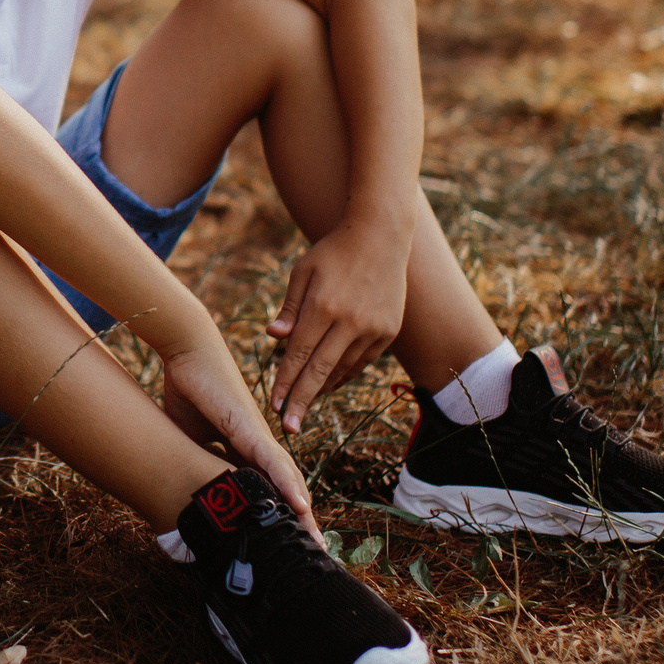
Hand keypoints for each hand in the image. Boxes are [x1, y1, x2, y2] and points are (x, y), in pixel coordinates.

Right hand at [158, 335, 319, 542]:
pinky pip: (274, 461)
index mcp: (243, 447)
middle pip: (286, 488)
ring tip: (315, 541)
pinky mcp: (250, 427)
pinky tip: (302, 506)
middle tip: (314, 551)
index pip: (267, 488)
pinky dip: (288, 484)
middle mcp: (258, 443)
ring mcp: (257, 435)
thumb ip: (196, 458)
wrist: (188, 352)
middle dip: (299, 521)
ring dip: (302, 511)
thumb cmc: (188, 389)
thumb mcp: (189, 436)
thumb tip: (186, 485)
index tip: (288, 541)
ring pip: (287, 479)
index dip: (278, 513)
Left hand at [266, 216, 408, 433]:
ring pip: (343, 369)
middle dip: (302, 401)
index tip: (274, 406)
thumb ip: (290, 307)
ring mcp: (374, 328)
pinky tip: (329, 385)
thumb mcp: (303, 271)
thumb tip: (274, 337)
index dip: (285, 382)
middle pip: (321, 370)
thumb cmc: (333, 252)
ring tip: (304, 406)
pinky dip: (344, 375)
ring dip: (322, 389)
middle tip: (289, 428)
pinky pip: (362, 362)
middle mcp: (351, 321)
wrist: (381, 236)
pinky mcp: (388, 331)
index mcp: (324, 306)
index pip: (299, 354)